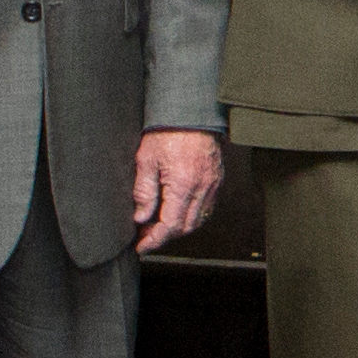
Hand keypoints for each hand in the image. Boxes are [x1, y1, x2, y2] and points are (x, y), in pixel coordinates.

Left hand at [128, 127, 225, 254]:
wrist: (191, 111)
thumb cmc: (167, 131)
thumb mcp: (146, 160)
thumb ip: (144, 191)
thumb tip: (141, 217)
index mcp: (182, 184)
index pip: (170, 225)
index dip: (154, 240)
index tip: (141, 246)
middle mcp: (202, 187)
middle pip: (185, 227)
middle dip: (164, 236)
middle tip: (145, 235)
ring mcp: (212, 184)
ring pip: (197, 220)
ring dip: (178, 227)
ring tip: (159, 224)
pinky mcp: (217, 179)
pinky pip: (206, 207)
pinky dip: (191, 215)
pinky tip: (176, 210)